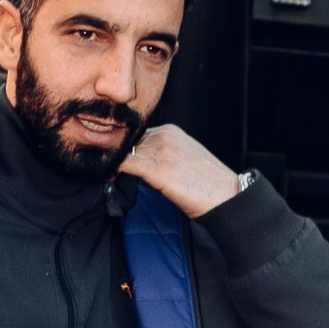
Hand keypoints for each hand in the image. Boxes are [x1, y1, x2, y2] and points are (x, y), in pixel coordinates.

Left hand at [114, 124, 241, 216]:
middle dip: (115, 156)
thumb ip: (161, 154)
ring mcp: (162, 151)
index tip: (111, 161)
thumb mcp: (184, 158)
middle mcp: (165, 136)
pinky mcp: (158, 169)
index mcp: (171, 131)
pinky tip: (107, 177)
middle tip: (101, 169)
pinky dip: (112, 170)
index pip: (136, 135)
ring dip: (111, 163)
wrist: (227, 196)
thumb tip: (138, 164)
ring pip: (123, 152)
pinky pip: (125, 164)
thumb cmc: (207, 184)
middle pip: (127, 142)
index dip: (123, 149)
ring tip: (103, 175)